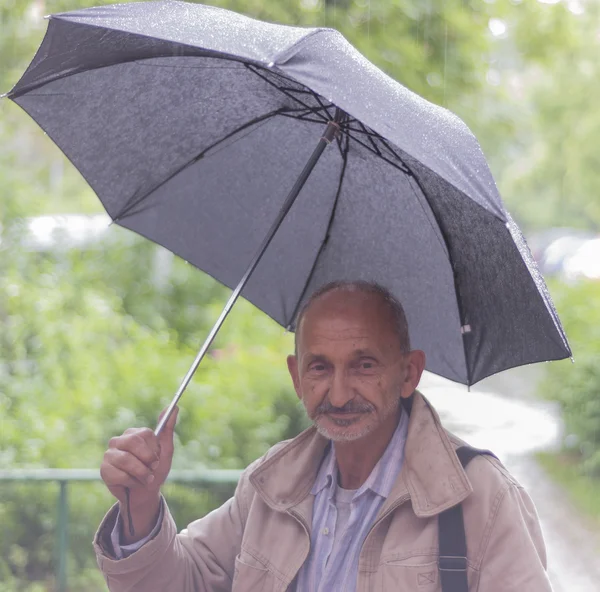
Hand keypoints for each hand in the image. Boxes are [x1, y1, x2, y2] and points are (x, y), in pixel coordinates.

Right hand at [100, 407, 177, 541]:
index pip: (145, 434)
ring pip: (126, 460)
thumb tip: (174, 406)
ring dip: (141, 473)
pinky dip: (131, 482)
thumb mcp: (165, 451)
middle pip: (133, 442)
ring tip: (145, 479)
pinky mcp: (104, 469)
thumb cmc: (156, 471)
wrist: (144, 494)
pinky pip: (119, 474)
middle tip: (152, 469)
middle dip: (146, 460)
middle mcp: (120, 440)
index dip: (154, 449)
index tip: (157, 459)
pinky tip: (132, 483)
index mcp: (135, 434)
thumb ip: (168, 429)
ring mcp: (110, 454)